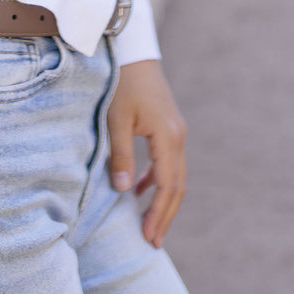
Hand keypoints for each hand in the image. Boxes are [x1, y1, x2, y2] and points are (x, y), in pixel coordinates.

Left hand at [106, 58, 186, 247]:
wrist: (131, 50)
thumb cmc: (120, 82)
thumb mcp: (115, 120)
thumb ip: (120, 156)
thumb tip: (122, 192)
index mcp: (168, 137)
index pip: (167, 187)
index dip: (158, 214)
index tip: (148, 238)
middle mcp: (178, 137)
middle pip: (177, 186)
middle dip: (164, 215)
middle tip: (152, 242)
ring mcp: (175, 131)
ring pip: (174, 176)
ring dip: (161, 200)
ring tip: (146, 225)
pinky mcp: (168, 127)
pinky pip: (167, 162)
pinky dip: (156, 180)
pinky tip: (137, 190)